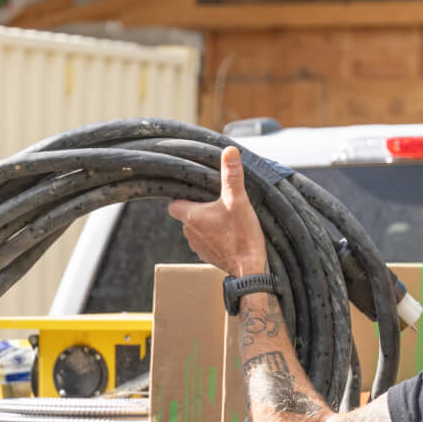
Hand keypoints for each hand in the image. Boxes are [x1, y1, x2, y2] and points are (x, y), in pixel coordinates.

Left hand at [168, 145, 269, 277]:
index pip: (173, 204)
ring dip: (207, 222)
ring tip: (225, 216)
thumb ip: (232, 176)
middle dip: (199, 207)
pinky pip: (206, 241)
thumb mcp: (238, 201)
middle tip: (216, 200)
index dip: (181, 196)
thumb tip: (229, 151)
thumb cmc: (242, 236)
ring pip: (196, 228)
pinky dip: (214, 236)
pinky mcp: (208, 255)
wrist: (249, 269)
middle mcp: (189, 233)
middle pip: (186, 214)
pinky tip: (229, 232)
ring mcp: (198, 246)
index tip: (195, 191)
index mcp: (191, 217)